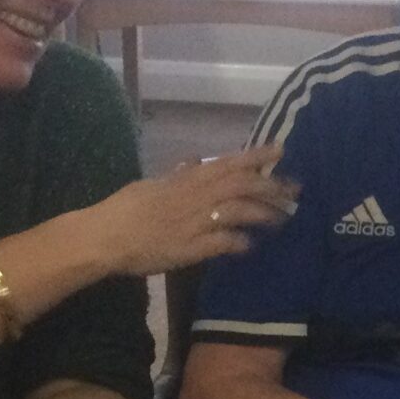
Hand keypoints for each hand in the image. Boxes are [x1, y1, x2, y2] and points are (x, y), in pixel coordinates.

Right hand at [85, 146, 299, 275]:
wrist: (104, 236)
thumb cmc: (123, 209)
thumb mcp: (151, 184)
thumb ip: (177, 175)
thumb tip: (193, 162)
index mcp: (186, 179)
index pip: (228, 162)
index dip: (256, 156)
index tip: (280, 150)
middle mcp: (195, 196)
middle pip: (242, 185)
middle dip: (272, 187)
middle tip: (295, 191)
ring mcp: (194, 222)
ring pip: (238, 211)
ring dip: (264, 214)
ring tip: (283, 219)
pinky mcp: (190, 248)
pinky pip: (222, 242)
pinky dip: (239, 242)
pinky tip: (250, 246)